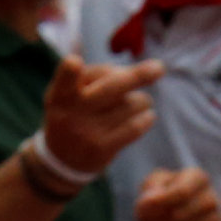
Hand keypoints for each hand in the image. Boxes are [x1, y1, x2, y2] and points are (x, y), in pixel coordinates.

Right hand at [40, 52, 164, 178]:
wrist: (63, 158)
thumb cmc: (73, 112)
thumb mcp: (68, 93)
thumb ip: (95, 76)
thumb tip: (133, 72)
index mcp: (61, 93)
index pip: (64, 78)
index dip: (69, 71)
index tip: (74, 62)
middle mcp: (72, 112)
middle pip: (111, 87)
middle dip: (138, 75)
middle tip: (159, 68)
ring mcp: (88, 132)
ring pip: (130, 104)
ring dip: (142, 100)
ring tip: (140, 102)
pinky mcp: (102, 149)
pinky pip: (134, 127)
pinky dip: (146, 118)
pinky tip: (147, 115)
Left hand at [132, 166, 220, 220]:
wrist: (193, 205)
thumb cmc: (169, 189)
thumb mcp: (157, 180)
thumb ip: (150, 188)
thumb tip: (147, 204)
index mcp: (197, 177)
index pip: (182, 192)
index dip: (161, 202)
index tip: (142, 206)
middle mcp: (211, 197)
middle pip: (180, 215)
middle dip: (157, 220)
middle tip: (143, 220)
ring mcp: (215, 218)